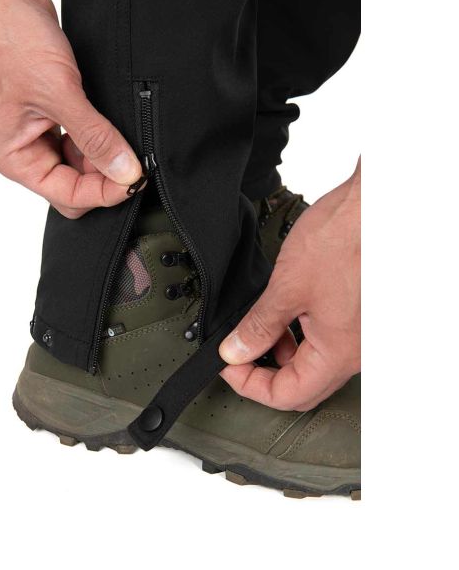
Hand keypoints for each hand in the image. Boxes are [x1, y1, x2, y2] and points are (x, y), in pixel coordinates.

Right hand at [0, 0, 141, 217]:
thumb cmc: (8, 37)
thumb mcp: (60, 93)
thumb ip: (95, 138)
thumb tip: (124, 171)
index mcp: (11, 156)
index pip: (65, 195)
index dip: (102, 193)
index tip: (134, 182)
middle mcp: (19, 149)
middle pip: (70, 185)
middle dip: (101, 177)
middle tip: (132, 162)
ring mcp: (32, 132)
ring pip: (75, 164)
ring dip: (100, 157)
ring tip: (124, 142)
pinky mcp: (46, 114)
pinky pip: (75, 140)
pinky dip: (94, 139)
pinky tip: (111, 129)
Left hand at [219, 159, 360, 410]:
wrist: (372, 207)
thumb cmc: (342, 238)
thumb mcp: (287, 287)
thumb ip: (259, 326)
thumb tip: (236, 350)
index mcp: (338, 353)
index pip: (288, 396)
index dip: (250, 385)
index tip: (228, 366)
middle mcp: (354, 352)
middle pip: (302, 387)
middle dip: (263, 375)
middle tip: (237, 355)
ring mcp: (358, 337)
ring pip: (312, 366)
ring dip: (280, 355)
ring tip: (257, 332)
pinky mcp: (356, 318)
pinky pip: (324, 344)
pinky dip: (297, 338)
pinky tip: (282, 319)